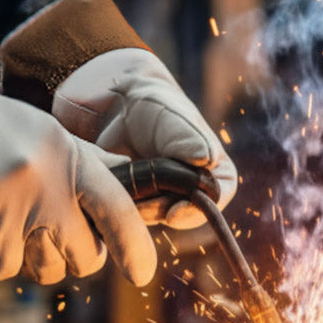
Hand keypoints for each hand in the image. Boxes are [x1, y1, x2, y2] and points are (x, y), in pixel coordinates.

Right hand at [0, 46, 155, 283]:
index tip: (142, 273)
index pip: (120, 207)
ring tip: (2, 224)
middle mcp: (48, 177)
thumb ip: (79, 163)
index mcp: (67, 150)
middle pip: (85, 255)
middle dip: (70, 259)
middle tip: (44, 240)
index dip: (136, 248)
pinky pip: (3, 270)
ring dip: (29, 259)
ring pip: (47, 269)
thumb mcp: (32, 132)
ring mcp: (15, 205)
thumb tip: (127, 193)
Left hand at [48, 49, 235, 229]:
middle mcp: (190, 188)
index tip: (172, 215)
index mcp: (212, 168)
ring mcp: (160, 198)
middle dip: (158, 212)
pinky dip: (117, 205)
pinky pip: (127, 214)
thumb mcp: (170, 115)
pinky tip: (106, 189)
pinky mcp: (133, 202)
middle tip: (136, 204)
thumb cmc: (151, 105)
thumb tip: (206, 160)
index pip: (215, 197)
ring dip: (135, 210)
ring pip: (152, 217)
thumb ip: (187, 137)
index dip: (197, 212)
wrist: (114, 105)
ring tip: (118, 188)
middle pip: (180, 214)